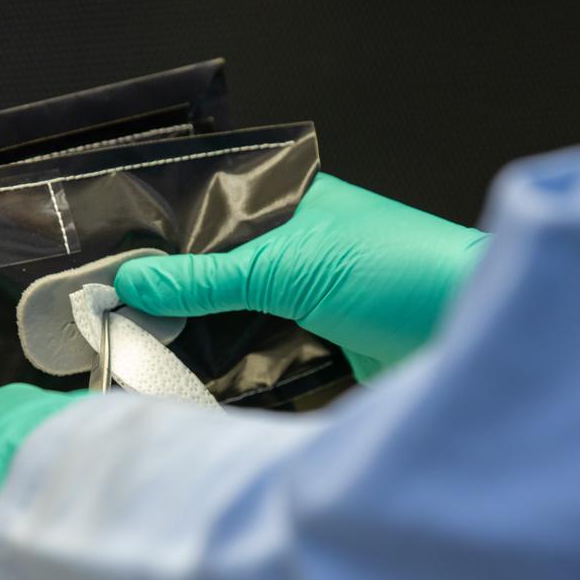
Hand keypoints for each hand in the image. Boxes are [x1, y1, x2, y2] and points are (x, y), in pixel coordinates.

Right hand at [114, 173, 488, 380]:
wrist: (468, 333)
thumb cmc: (398, 271)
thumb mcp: (287, 266)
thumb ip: (206, 278)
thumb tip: (134, 282)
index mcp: (294, 202)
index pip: (211, 213)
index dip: (164, 239)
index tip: (111, 266)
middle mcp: (301, 245)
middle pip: (220, 269)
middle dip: (176, 293)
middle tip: (116, 315)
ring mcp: (311, 297)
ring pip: (237, 314)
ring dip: (203, 333)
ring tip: (144, 349)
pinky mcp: (323, 346)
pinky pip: (263, 354)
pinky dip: (234, 366)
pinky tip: (196, 377)